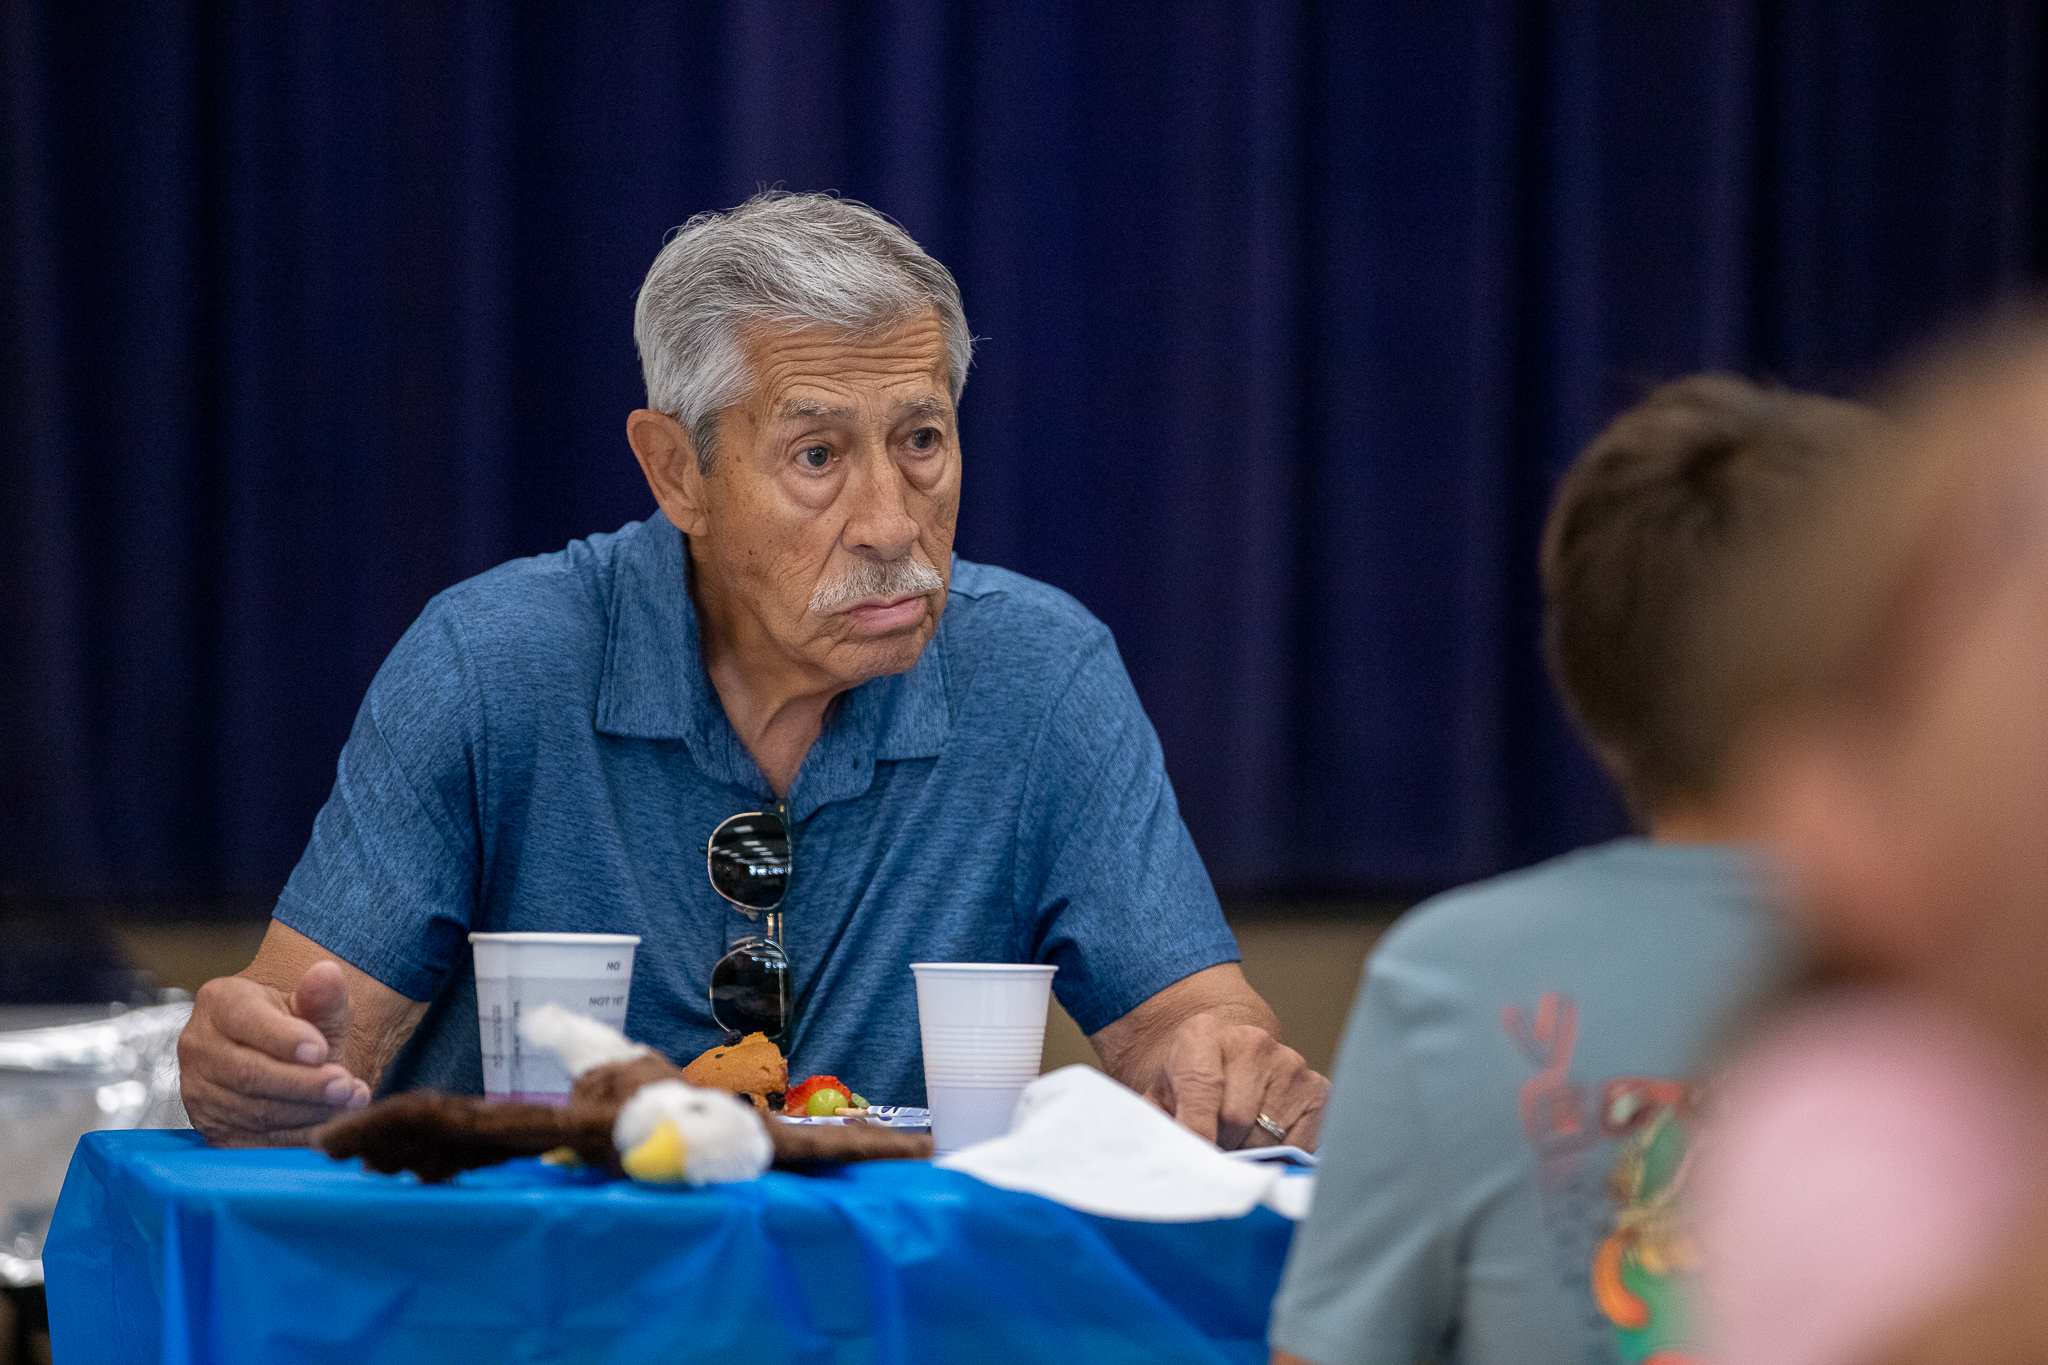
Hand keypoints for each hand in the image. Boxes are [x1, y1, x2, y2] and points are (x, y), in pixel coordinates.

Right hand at [178, 959, 371, 1147]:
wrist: (283, 1055)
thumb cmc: (301, 1024)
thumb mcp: (316, 1006)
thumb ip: (323, 995)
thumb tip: (327, 974)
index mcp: (220, 1002)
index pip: (247, 1021)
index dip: (286, 1040)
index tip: (322, 1050)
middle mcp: (199, 1046)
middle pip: (249, 1074)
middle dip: (305, 1084)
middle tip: (347, 1086)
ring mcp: (200, 1092)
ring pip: (254, 1112)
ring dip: (308, 1113)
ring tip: (349, 1102)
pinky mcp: (213, 1129)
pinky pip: (254, 1143)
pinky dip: (297, 1138)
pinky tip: (329, 1125)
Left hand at [1144, 1011, 1328, 1151]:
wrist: (1228, 1057)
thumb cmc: (1190, 1083)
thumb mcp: (1161, 1097)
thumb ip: (1159, 1125)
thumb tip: (1172, 1162)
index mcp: (1202, 1035)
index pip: (1201, 1087)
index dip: (1198, 1130)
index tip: (1198, 1159)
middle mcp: (1251, 1041)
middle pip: (1236, 1119)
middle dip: (1221, 1146)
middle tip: (1212, 1149)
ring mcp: (1289, 1063)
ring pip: (1268, 1137)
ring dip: (1250, 1152)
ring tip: (1236, 1141)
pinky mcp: (1317, 1088)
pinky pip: (1298, 1143)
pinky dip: (1279, 1155)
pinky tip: (1264, 1140)